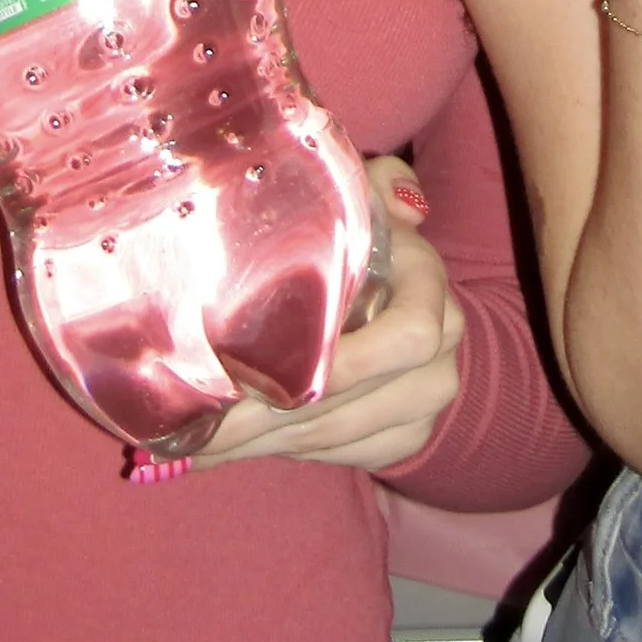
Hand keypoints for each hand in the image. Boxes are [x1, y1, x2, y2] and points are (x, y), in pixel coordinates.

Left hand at [192, 162, 465, 473]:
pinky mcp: (406, 440)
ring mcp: (427, 403)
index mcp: (430, 289)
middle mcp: (442, 352)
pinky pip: (339, 456)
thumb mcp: (373, 206)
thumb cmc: (372, 249)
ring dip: (263, 441)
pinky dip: (282, 453)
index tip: (268, 370)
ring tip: (199, 440)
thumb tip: (398, 200)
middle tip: (203, 421)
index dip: (343, 361)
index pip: (407, 335)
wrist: (417, 314)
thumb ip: (381, 186)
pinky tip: (230, 448)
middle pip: (354, 399)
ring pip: (338, 434)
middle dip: (271, 414)